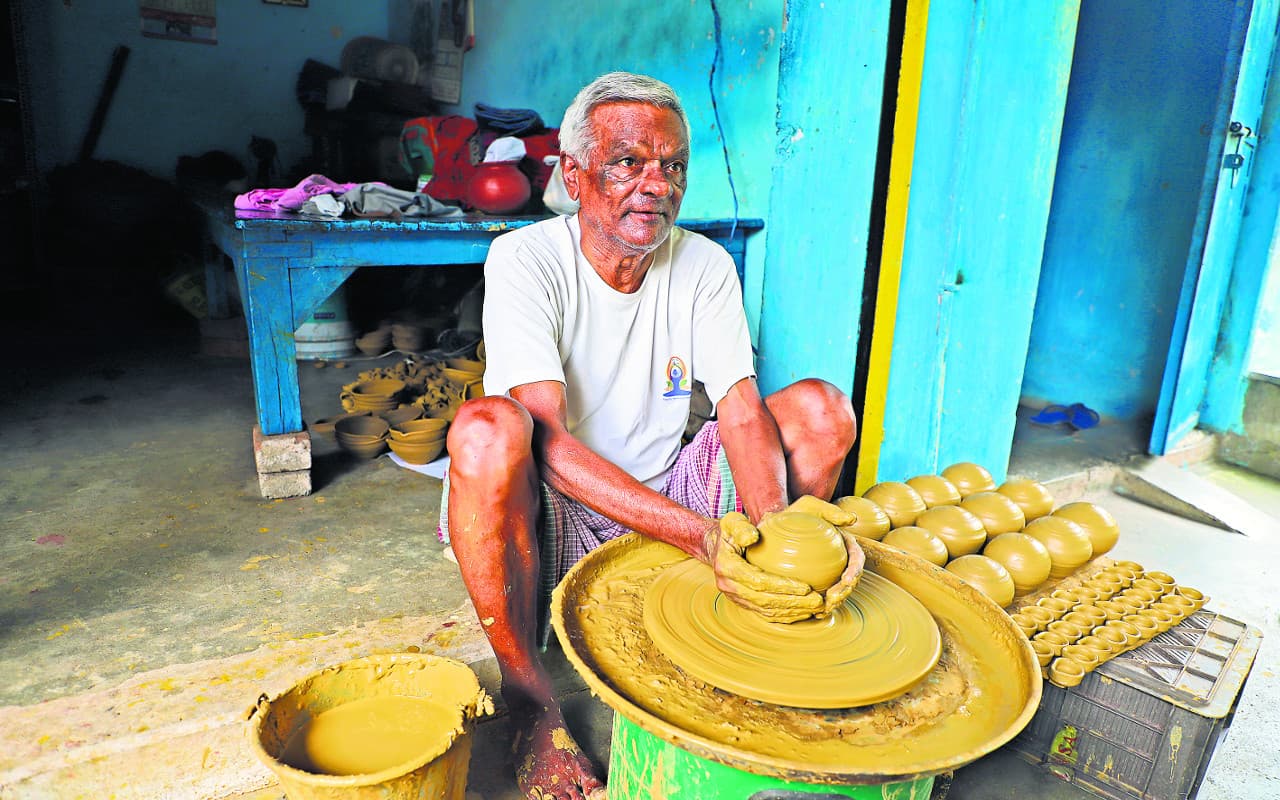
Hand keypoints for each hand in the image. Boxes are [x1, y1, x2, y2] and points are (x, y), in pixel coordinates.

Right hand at [702, 512, 822, 622]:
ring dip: (793, 611)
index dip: (782, 586)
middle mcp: (729, 587)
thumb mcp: (731, 522)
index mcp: (727, 567)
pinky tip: (804, 612)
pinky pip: (765, 613)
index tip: (806, 587)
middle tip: (818, 601)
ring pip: (766, 610)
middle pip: (765, 600)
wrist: (717, 548)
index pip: (758, 581)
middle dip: (793, 603)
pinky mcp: (743, 604)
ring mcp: (736, 598)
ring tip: (816, 607)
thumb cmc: (729, 532)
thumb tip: (752, 536)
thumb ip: (740, 527)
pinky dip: (785, 615)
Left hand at [778, 495, 865, 615]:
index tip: (846, 582)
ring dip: (832, 605)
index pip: (856, 562)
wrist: (774, 525)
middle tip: (830, 601)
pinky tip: (810, 613)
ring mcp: (829, 573)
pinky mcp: (816, 582)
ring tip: (821, 611)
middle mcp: (840, 562)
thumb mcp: (809, 506)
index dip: (854, 574)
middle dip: (844, 595)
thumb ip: (829, 510)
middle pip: (849, 583)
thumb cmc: (794, 514)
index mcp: (845, 546)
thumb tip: (851, 519)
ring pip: (836, 593)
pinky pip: (820, 597)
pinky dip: (817, 606)